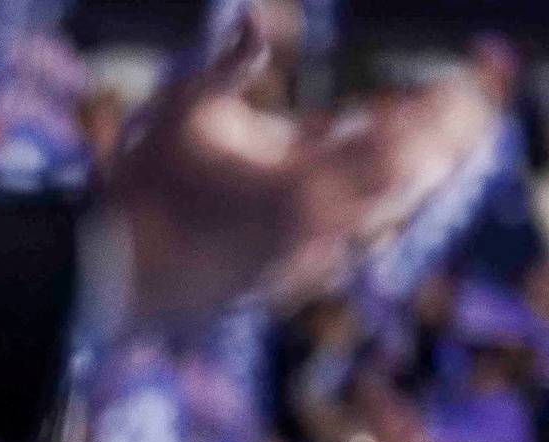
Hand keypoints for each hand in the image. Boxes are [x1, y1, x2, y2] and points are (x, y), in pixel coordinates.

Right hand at [99, 8, 506, 320]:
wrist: (117, 277)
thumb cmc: (146, 192)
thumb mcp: (184, 113)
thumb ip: (230, 66)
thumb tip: (251, 19)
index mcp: (304, 185)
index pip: (401, 147)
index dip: (435, 114)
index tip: (451, 87)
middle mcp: (318, 233)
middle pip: (409, 190)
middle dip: (435, 148)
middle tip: (449, 117)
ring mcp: (306, 267)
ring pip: (385, 225)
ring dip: (403, 187)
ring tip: (418, 159)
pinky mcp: (288, 288)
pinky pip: (352, 251)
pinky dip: (371, 219)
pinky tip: (365, 204)